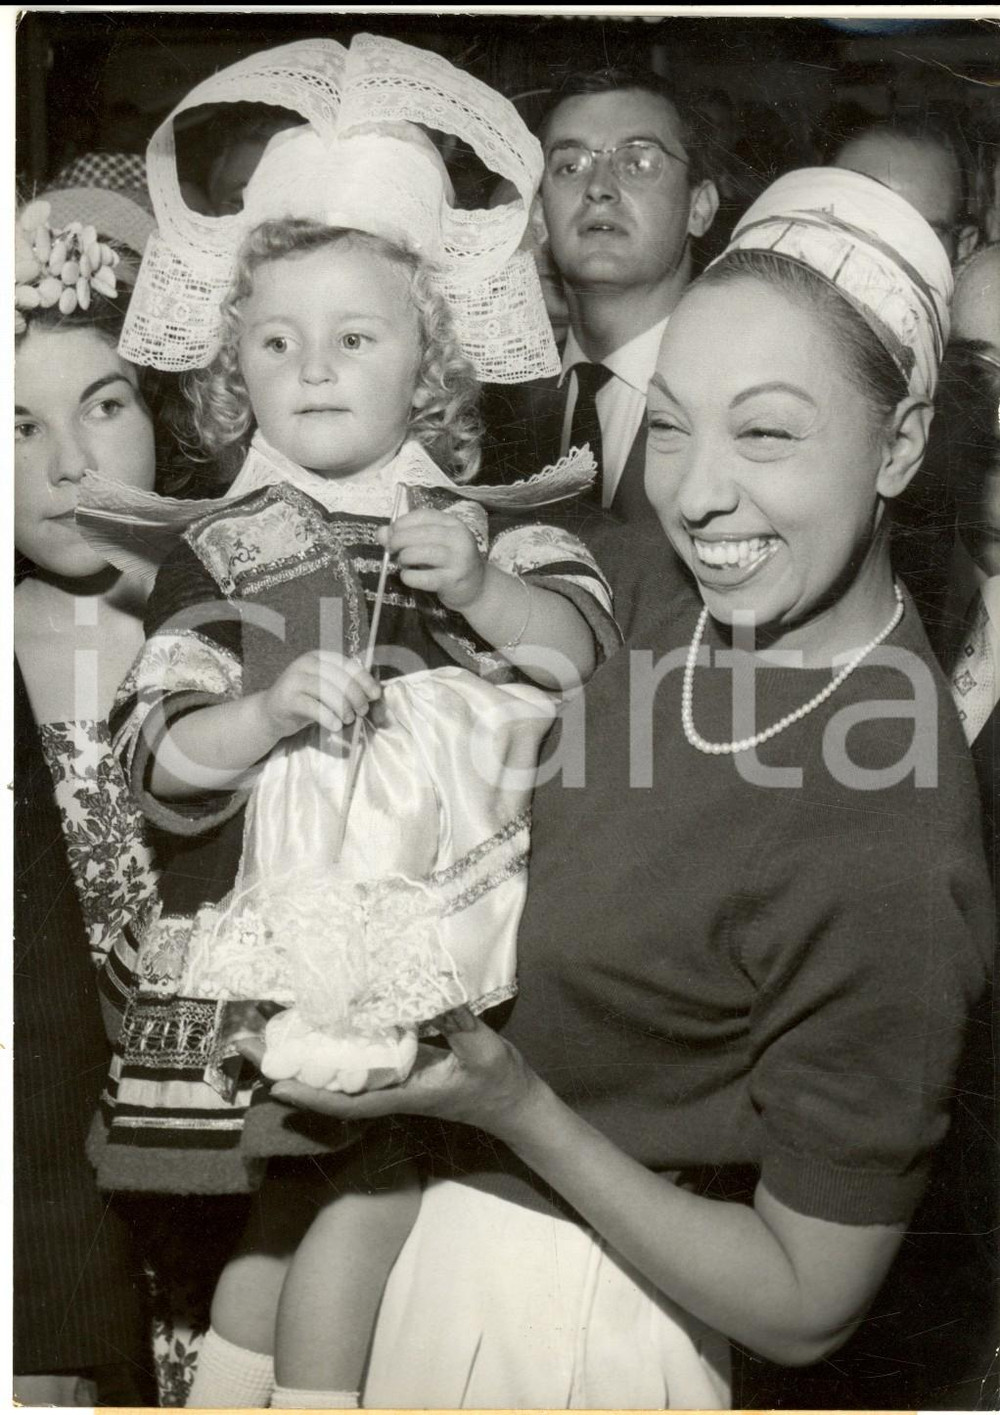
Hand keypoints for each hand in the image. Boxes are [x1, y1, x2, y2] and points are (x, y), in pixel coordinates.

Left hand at [238, 1006, 544, 1141]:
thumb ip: (458, 1023)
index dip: (310, 1095)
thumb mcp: (483, 1050)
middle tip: (246, 1041)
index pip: (348, 1103)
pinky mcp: (399, 1071)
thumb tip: (428, 992)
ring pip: (336, 1075)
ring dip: (301, 1057)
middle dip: (287, 1069)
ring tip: (265, 1030)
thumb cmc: (499, 1083)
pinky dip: (330, 1048)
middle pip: (329, 1087)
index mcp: (405, 1094)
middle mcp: (390, 1091)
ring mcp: (392, 1082)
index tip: (274, 1083)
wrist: (514, 1105)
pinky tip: (315, 1027)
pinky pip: (355, 1064)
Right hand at [258, 648, 380, 740]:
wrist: (271, 713)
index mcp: (319, 657)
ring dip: (343, 708)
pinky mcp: (286, 698)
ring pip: (327, 691)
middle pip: (340, 678)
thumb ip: (348, 688)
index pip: (347, 664)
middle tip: (361, 712)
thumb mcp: (328, 691)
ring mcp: (294, 679)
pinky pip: (313, 707)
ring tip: (347, 719)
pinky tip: (335, 726)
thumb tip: (377, 695)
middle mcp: (306, 664)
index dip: (364, 679)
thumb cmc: (306, 701)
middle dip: (356, 696)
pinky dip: (328, 718)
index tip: (375, 695)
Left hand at [381, 509, 485, 611]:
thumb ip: (406, 536)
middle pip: (422, 533)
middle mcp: (459, 538)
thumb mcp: (432, 544)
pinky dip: (410, 577)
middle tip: (392, 548)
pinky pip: (424, 577)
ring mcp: (458, 560)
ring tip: (403, 562)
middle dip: (399, 540)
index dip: (403, 522)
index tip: (391, 532)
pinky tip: (407, 576)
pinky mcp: (453, 580)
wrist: (477, 588)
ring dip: (405, 557)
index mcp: (453, 524)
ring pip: (422, 553)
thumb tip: (381, 533)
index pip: (424, 516)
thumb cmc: (450, 562)